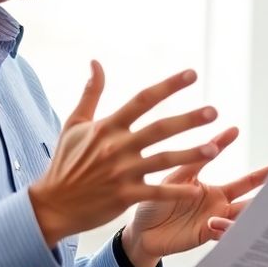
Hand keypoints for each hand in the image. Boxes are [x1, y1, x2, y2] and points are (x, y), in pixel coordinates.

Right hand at [30, 63, 223, 246]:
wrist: (52, 204)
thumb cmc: (65, 162)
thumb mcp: (74, 124)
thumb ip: (91, 93)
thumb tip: (95, 62)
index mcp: (108, 127)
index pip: (142, 100)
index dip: (168, 86)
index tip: (192, 75)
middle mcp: (117, 147)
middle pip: (159, 129)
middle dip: (188, 120)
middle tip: (213, 112)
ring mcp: (122, 172)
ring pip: (163, 160)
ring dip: (191, 154)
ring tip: (215, 149)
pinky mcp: (125, 196)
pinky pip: (156, 192)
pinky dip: (176, 191)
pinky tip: (196, 190)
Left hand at [122, 128, 267, 266]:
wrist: (138, 231)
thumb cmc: (155, 200)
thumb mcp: (177, 175)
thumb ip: (197, 160)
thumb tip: (218, 136)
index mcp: (216, 192)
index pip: (247, 183)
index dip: (265, 174)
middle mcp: (220, 208)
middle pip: (252, 201)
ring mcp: (214, 223)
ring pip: (242, 218)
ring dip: (252, 213)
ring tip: (262, 205)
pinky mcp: (203, 236)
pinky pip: (222, 233)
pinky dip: (226, 228)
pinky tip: (220, 220)